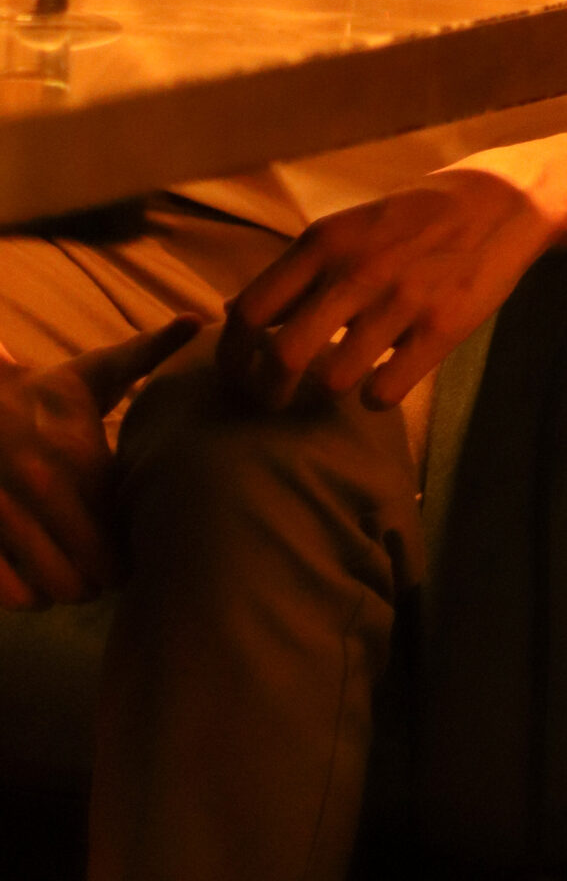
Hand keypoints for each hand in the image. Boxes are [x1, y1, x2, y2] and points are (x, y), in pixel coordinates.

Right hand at [0, 318, 198, 607]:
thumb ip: (148, 352)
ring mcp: (1, 518)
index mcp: (76, 456)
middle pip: (90, 573)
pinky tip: (40, 579)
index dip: (133, 553)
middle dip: (105, 579)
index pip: (119, 533)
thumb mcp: (94, 372)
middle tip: (111, 570)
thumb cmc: (43, 395)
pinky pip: (10, 596)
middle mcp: (38, 490)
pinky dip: (29, 598)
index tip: (137, 551)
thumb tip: (199, 317)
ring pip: (50, 590)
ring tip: (80, 575)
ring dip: (68, 591)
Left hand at [217, 169, 552, 413]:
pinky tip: (386, 377)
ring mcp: (400, 302)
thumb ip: (297, 271)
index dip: (233, 356)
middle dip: (268, 392)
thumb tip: (232, 313)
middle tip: (276, 400)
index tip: (239, 375)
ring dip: (329, 391)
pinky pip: (384, 392)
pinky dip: (376, 397)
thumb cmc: (415, 217)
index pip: (249, 313)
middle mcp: (355, 271)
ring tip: (341, 379)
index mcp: (324, 242)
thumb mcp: (349, 228)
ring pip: (333, 381)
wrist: (501, 200)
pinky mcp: (441, 329)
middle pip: (282, 357)